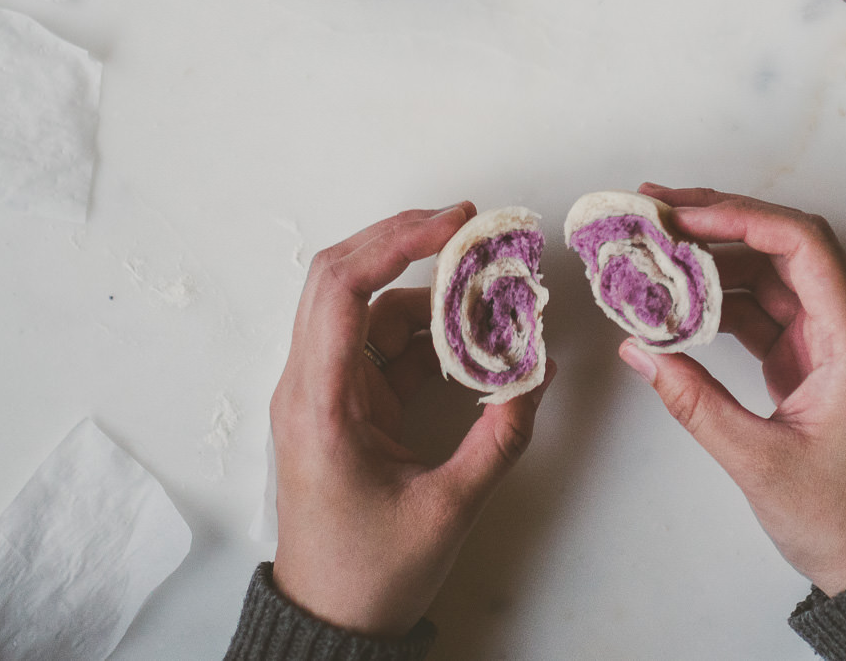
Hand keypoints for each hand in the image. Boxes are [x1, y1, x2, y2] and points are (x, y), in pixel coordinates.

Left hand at [270, 203, 551, 636]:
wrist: (329, 621)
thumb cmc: (369, 573)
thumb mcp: (449, 508)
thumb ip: (499, 437)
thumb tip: (535, 374)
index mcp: (319, 403)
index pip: (341, 288)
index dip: (395, 241)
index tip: (454, 224)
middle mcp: (310, 384)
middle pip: (342, 277)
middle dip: (406, 241)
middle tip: (470, 226)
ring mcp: (323, 391)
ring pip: (368, 307)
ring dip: (426, 291)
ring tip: (488, 293)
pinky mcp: (343, 404)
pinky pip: (381, 343)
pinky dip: (426, 331)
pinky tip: (471, 337)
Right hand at [620, 185, 845, 595]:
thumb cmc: (840, 517)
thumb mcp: (758, 462)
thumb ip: (694, 401)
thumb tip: (638, 349)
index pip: (804, 244)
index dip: (740, 217)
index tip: (680, 215)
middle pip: (784, 245)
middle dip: (719, 220)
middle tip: (654, 209)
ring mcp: (828, 342)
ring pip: (769, 275)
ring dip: (713, 259)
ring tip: (653, 249)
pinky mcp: (810, 361)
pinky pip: (763, 310)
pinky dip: (719, 301)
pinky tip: (675, 301)